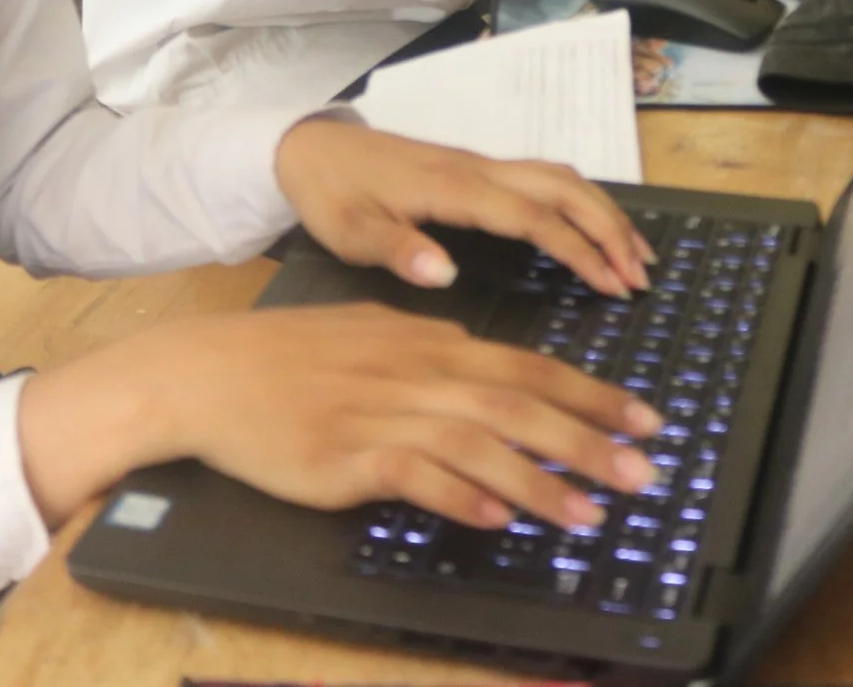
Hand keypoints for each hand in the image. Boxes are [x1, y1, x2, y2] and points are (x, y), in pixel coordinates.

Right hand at [16, 303, 663, 530]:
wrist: (206, 371)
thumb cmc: (287, 357)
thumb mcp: (372, 335)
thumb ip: (432, 354)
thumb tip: (482, 367)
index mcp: (430, 343)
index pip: (530, 365)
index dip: (593, 394)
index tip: (646, 421)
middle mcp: (417, 372)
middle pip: (520, 403)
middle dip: (589, 439)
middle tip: (644, 474)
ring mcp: (381, 413)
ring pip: (479, 441)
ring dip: (539, 480)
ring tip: (589, 513)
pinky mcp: (344, 455)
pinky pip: (414, 474)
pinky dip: (458, 494)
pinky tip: (495, 517)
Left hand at [275, 117, 652, 297]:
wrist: (309, 147)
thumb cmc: (332, 195)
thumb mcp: (351, 232)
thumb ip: (398, 250)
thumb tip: (446, 274)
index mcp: (455, 188)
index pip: (534, 218)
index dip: (579, 250)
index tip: (613, 286)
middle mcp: (479, 169)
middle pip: (565, 188)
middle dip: (610, 228)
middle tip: (642, 276)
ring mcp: (482, 164)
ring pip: (561, 178)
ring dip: (603, 212)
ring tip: (635, 255)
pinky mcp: (477, 169)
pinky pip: (544, 179)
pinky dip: (580, 203)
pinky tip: (591, 230)